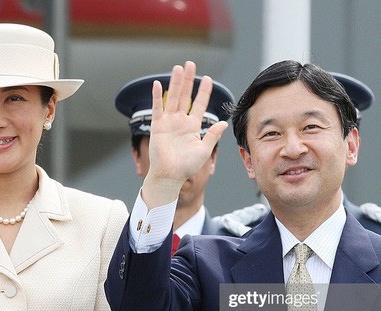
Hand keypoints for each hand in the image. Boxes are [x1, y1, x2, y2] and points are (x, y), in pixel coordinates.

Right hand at [142, 61, 227, 207]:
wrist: (170, 175)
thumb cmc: (187, 167)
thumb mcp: (204, 151)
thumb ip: (212, 135)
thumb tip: (224, 123)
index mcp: (193, 126)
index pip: (199, 104)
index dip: (204, 92)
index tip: (208, 79)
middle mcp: (181, 121)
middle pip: (185, 96)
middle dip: (188, 80)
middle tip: (191, 64)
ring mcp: (168, 122)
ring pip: (172, 98)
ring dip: (175, 83)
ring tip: (178, 68)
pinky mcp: (157, 126)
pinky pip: (157, 108)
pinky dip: (156, 96)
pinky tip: (157, 84)